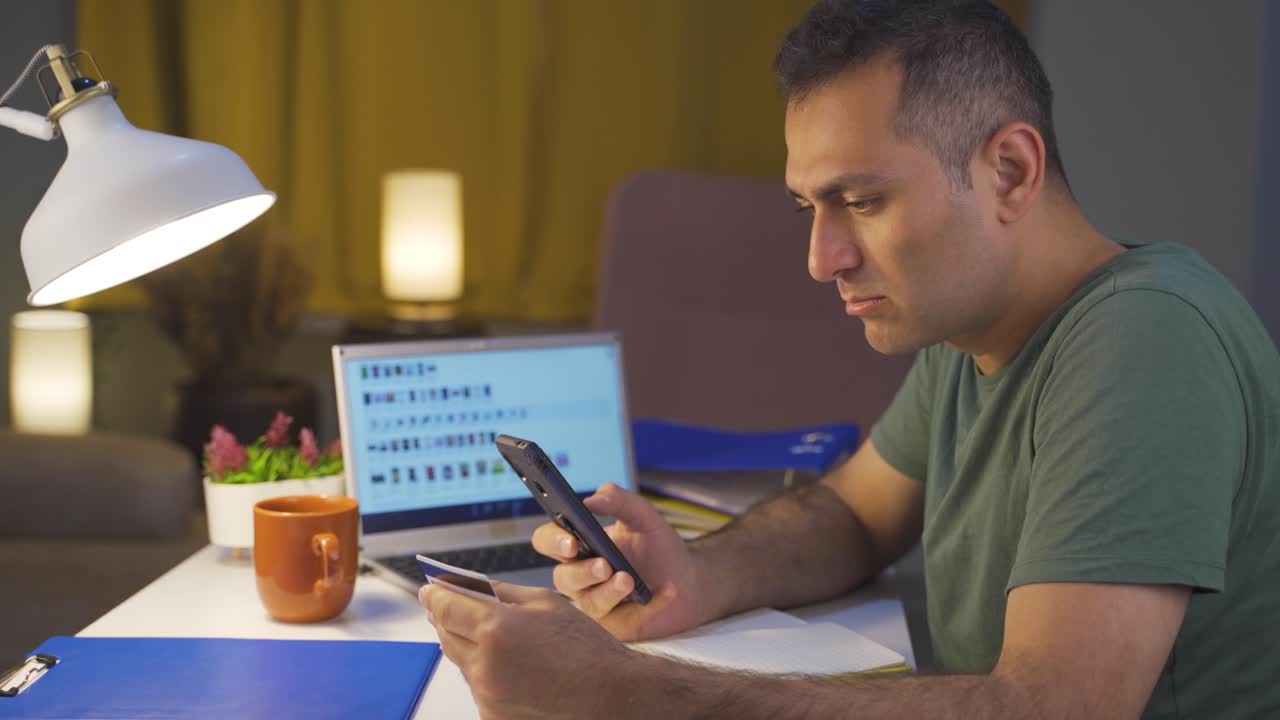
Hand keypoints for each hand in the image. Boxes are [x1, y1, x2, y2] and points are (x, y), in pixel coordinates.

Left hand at [420, 581, 633, 718]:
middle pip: (445, 634)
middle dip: (446, 617)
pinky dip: (485, 673)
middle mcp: (484, 666)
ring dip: (469, 646)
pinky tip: (513, 667)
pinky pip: (477, 687)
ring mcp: (487, 696)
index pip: (444, 607)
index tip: (429, 588)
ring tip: (499, 639)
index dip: (434, 594)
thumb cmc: (584, 648)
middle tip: (451, 606)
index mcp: (496, 629)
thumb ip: (500, 593)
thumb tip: (469, 586)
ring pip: (461, 661)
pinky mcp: (492, 717)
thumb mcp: (544, 603)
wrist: (609, 695)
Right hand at [531, 482, 708, 640]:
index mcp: (579, 545)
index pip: (548, 541)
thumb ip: (620, 501)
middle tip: (604, 565)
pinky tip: (664, 592)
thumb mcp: (644, 517)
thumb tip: (592, 499)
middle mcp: (580, 576)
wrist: (689, 580)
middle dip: (581, 572)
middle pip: (562, 577)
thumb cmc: (659, 548)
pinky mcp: (616, 627)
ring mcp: (596, 603)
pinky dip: (645, 607)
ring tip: (628, 579)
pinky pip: (622, 622)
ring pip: (588, 603)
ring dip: (608, 591)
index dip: (553, 542)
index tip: (571, 541)